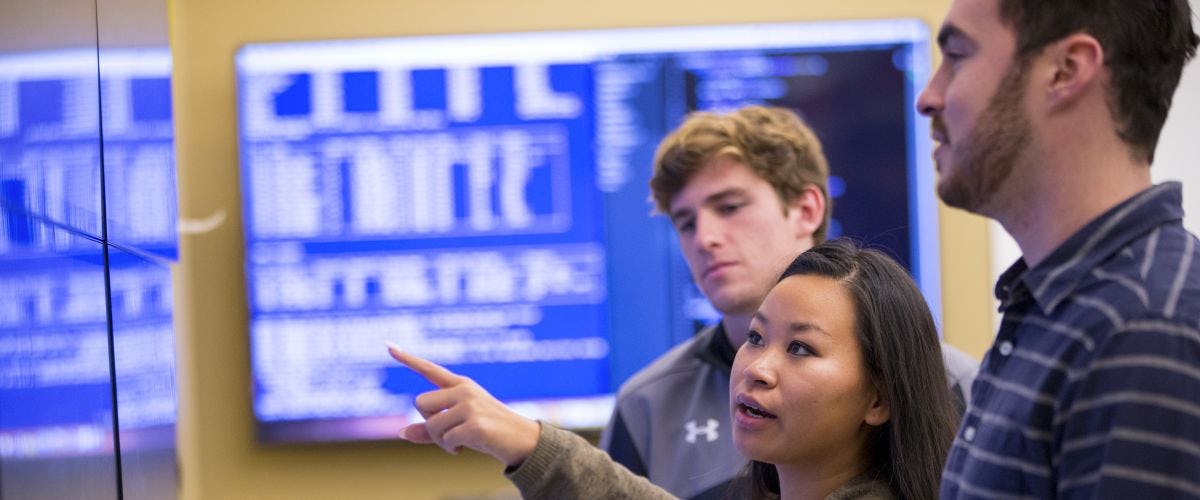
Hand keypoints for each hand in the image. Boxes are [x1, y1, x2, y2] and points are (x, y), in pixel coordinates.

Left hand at [387, 344, 540, 466]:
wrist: (522, 440)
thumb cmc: (488, 431)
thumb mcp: (458, 426)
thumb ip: (429, 429)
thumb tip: (401, 432)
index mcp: (460, 385)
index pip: (429, 369)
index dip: (407, 358)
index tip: (388, 345)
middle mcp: (464, 390)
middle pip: (420, 403)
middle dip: (429, 423)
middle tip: (450, 431)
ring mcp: (471, 405)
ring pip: (431, 425)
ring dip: (440, 440)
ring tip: (459, 441)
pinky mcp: (475, 424)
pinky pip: (446, 440)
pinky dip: (451, 448)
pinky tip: (465, 447)